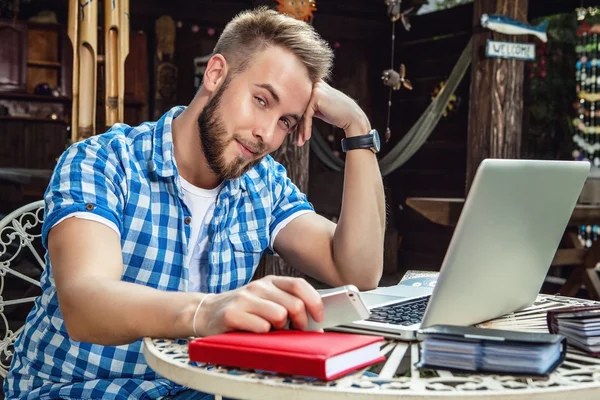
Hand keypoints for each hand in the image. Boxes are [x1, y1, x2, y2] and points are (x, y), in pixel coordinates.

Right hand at [195, 276, 323, 335]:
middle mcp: (258, 286)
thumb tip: (315, 320)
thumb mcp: (265, 300)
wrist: (205, 312)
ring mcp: (245, 298)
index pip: (299, 285)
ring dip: (280, 329)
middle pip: (294, 304)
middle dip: (300, 323)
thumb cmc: (242, 310)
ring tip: (270, 330)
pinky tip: (254, 333)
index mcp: (270, 282)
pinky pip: (261, 327)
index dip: (314, 302)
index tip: (319, 318)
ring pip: (279, 316)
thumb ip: (286, 303)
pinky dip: (263, 334)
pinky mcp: (232, 313)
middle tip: (296, 332)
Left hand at [296, 80, 370, 146]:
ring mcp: (316, 89)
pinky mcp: (316, 97)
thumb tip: (294, 114)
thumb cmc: (338, 115)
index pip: (301, 103)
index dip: (297, 119)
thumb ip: (310, 106)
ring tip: (300, 142)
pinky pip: (307, 115)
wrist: (353, 118)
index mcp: (316, 84)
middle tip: (295, 139)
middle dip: (297, 125)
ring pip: (302, 112)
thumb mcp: (322, 108)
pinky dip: (306, 127)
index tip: (294, 132)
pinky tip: (307, 138)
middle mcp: (315, 83)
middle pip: (300, 107)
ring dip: (300, 129)